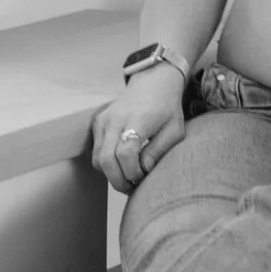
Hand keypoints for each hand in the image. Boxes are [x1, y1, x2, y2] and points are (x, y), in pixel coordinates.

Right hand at [91, 65, 186, 193]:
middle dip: (118, 180)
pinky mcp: (98, 122)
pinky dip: (106, 164)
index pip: (126, 152)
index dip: (133, 171)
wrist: (153, 83)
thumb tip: (143, 170)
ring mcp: (104, 120)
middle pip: (107, 159)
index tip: (143, 177)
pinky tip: (122, 165)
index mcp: (138, 118)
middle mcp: (116, 118)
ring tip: (128, 178)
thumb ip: (159, 150)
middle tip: (132, 188)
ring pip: (98, 158)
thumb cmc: (167, 109)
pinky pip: (96, 152)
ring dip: (111, 174)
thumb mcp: (174, 130)